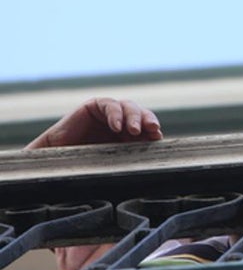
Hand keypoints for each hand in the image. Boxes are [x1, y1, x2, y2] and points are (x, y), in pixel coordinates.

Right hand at [26, 98, 162, 148]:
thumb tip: (155, 161)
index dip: (153, 130)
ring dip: (134, 117)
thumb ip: (130, 155)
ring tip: (134, 130)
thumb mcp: (113, 160)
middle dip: (148, 120)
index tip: (158, 138)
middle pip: (141, 115)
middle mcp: (122, 121)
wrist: (57, 159)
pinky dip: (115, 114)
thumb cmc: (85, 163)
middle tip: (152, 130)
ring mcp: (109, 112)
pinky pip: (110, 105)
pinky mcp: (95, 106)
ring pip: (129, 107)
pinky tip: (116, 126)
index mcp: (130, 134)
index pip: (147, 128)